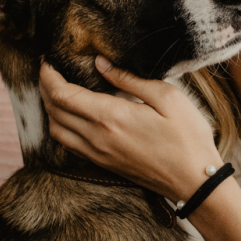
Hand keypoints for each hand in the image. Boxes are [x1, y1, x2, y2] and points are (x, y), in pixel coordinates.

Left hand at [38, 56, 223, 202]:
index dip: (49, 76)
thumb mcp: (168, 97)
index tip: (48, 60)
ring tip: (58, 91)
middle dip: (46, 88)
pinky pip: (69, 145)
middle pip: (54, 111)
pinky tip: (72, 117)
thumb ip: (131, 79)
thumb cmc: (187, 138)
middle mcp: (97, 137)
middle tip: (50, 70)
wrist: (194, 180)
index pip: (63, 94)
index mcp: (111, 117)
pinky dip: (61, 127)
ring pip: (56, 131)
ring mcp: (99, 154)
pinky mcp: (104, 164)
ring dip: (51, 109)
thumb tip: (102, 63)